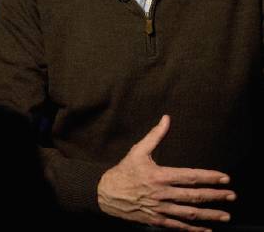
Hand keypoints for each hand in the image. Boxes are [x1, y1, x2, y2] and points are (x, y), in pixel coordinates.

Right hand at [97, 115, 235, 231]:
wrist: (107, 193)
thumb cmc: (124, 170)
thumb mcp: (138, 150)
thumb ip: (155, 135)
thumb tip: (166, 119)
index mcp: (159, 176)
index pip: (190, 177)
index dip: (209, 177)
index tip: (224, 177)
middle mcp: (162, 194)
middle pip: (194, 196)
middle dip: (215, 196)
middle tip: (231, 195)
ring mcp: (160, 209)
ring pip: (190, 213)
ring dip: (209, 214)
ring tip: (225, 215)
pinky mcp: (157, 220)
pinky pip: (179, 226)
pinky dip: (194, 229)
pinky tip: (206, 229)